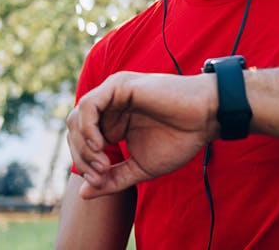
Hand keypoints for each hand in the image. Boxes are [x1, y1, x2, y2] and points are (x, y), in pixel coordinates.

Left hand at [66, 71, 217, 198]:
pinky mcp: (119, 85)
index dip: (83, 162)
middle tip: (100, 173)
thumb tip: (82, 194)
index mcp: (113, 119)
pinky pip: (89, 105)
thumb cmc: (180, 139)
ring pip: (77, 116)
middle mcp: (110, 104)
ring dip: (83, 144)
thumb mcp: (140, 166)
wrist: (204, 118)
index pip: (81, 139)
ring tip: (102, 162)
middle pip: (74, 128)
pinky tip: (102, 146)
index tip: (99, 180)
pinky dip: (88, 128)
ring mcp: (114, 92)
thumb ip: (112, 178)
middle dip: (81, 156)